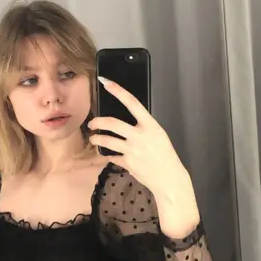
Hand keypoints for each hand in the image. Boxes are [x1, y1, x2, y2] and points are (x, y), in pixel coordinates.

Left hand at [88, 77, 199, 237]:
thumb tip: (127, 124)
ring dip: (97, 138)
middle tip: (91, 123)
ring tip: (93, 138)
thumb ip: (143, 128)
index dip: (118, 91)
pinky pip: (112, 157)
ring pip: (107, 140)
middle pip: (113, 123)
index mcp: (151, 125)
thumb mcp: (159, 136)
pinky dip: (109, 155)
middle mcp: (140, 136)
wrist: (169, 178)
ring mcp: (132, 150)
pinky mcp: (127, 163)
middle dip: (98, 122)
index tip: (106, 82)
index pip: (132, 103)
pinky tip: (108, 155)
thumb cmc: (166, 156)